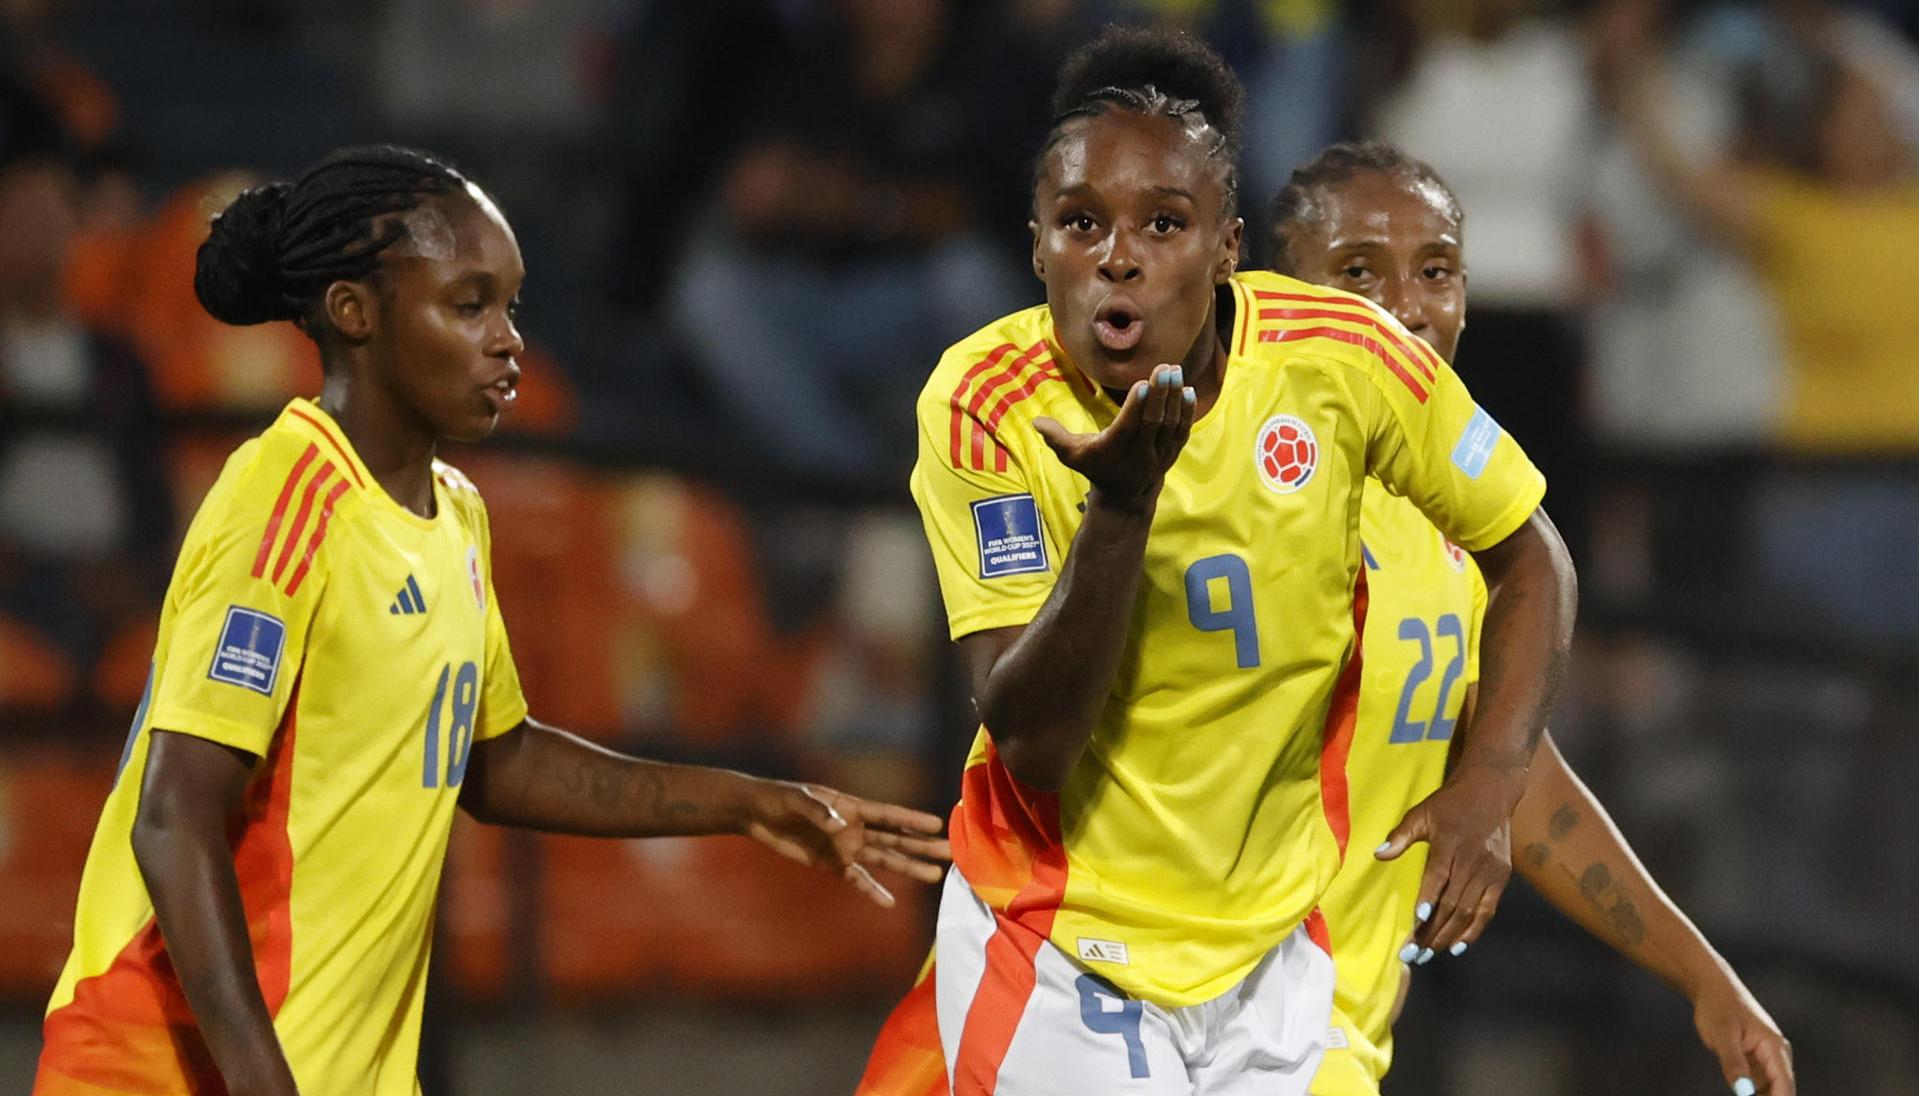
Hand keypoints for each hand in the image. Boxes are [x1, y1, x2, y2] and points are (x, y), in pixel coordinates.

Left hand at [741, 780, 950, 906]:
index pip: (888, 815)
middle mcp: (855, 828)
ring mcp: (846, 847)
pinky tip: (889, 902)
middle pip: (895, 839)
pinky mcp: (832, 864)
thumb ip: (819, 811)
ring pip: (884, 859)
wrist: (758, 813)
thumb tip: (840, 825)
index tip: (938, 824)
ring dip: (908, 867)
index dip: (912, 819)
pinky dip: (872, 890)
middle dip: (922, 846)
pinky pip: (857, 879)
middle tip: (950, 853)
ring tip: (934, 875)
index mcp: (851, 806)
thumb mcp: (797, 799)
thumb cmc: (779, 798)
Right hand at [1033, 363, 1195, 510]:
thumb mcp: (1072, 456)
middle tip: (1166, 368)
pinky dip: (1185, 412)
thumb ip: (1055, 437)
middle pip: (1153, 422)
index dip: (1137, 406)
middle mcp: (1140, 452)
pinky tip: (1187, 391)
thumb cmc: (1096, 468)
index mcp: (1115, 448)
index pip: (1129, 426)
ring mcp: (1159, 453)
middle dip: (1160, 394)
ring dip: (1174, 398)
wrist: (1124, 498)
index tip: (1143, 383)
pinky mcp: (1171, 452)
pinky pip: (1181, 431)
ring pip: (1170, 424)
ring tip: (1176, 372)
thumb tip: (1035, 421)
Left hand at [1377, 765, 1518, 959]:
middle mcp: (1472, 861)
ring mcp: (1490, 871)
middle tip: (1414, 952)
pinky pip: (1488, 910)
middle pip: (1452, 902)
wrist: (1490, 792)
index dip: (1428, 901)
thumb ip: (1401, 835)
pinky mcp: (1502, 878)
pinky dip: (1474, 930)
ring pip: (1469, 911)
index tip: (1417, 922)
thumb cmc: (1450, 804)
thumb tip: (1379, 854)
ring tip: (1430, 954)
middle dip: (1433, 930)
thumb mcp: (1422, 813)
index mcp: (1450, 844)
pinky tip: (1458, 946)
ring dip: (1449, 935)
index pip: (1437, 879)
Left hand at [1692, 973, 1793, 1094]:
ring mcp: (1769, 1058)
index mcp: (1774, 1047)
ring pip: (1773, 1088)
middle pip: (1782, 1089)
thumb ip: (1733, 1063)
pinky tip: (1742, 1092)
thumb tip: (1743, 1091)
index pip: (1784, 1084)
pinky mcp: (1758, 1060)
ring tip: (1742, 1092)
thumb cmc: (1718, 1008)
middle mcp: (1777, 1054)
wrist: (1714, 990)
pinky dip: (1756, 1093)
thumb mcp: (1721, 1035)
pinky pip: (1763, 1083)